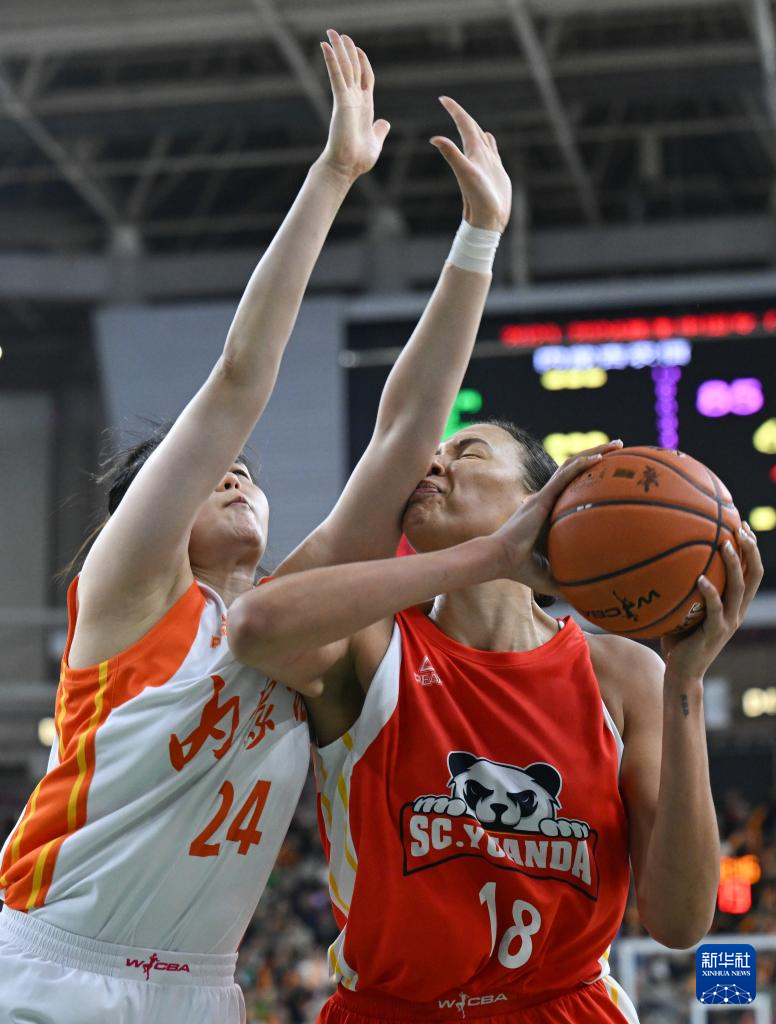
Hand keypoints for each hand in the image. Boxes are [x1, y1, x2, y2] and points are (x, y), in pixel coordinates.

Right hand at [319, 30, 389, 181]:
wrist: (347, 166)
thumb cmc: (359, 159)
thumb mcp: (375, 141)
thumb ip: (379, 130)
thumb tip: (385, 122)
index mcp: (364, 106)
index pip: (365, 77)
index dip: (363, 62)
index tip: (358, 49)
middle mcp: (354, 100)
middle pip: (352, 68)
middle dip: (346, 51)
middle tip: (339, 34)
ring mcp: (347, 99)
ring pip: (344, 68)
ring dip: (338, 49)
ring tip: (332, 33)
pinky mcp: (341, 101)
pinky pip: (336, 76)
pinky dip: (331, 60)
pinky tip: (325, 46)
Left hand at [431, 97, 511, 231]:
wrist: (488, 219)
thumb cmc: (478, 197)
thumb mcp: (465, 173)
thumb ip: (451, 154)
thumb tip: (433, 139)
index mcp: (472, 152)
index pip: (463, 125)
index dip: (454, 111)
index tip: (442, 98)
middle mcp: (478, 155)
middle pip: (470, 129)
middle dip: (461, 116)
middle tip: (449, 103)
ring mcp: (487, 163)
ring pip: (480, 139)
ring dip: (474, 127)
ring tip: (468, 119)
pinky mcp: (496, 171)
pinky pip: (492, 150)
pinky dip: (489, 141)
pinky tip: (488, 138)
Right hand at [492, 440, 623, 590]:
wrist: (500, 561)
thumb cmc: (521, 569)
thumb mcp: (552, 576)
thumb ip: (570, 582)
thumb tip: (592, 600)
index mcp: (551, 512)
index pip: (574, 489)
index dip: (592, 477)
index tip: (612, 474)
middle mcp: (549, 499)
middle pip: (576, 470)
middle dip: (599, 456)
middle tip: (621, 450)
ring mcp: (545, 496)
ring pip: (572, 466)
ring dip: (595, 452)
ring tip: (617, 445)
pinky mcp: (542, 497)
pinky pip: (564, 476)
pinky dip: (580, 466)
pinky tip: (598, 459)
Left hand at [661, 522, 762, 682]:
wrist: (682, 672)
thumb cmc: (678, 638)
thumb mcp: (684, 609)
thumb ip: (683, 588)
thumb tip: (661, 560)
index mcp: (734, 604)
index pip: (751, 571)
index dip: (751, 549)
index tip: (742, 525)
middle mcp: (736, 610)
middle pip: (754, 575)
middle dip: (750, 550)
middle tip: (740, 528)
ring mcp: (729, 622)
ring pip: (739, 588)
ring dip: (733, 565)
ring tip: (725, 544)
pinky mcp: (716, 632)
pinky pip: (715, 608)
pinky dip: (710, 592)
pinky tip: (700, 578)